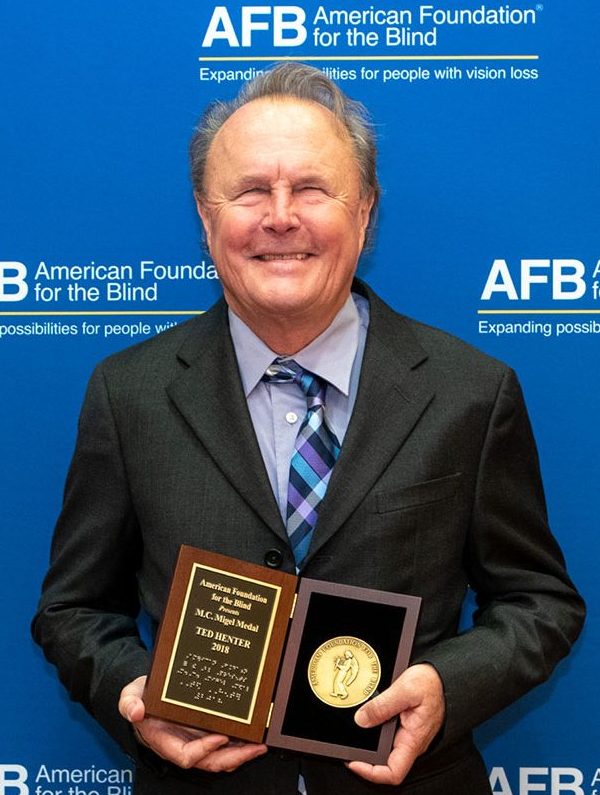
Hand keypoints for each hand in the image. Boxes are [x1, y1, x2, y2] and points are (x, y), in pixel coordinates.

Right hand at [119, 676, 267, 772]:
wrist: (147, 695)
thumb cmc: (140, 698)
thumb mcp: (130, 696)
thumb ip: (128, 703)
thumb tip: (135, 711)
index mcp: (164, 741)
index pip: (186, 755)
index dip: (203, 751)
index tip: (219, 737)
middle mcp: (183, 745)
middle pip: (210, 762)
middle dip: (233, 758)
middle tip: (254, 748)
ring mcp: (196, 740)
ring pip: (221, 756)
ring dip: (241, 753)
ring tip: (260, 744)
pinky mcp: (206, 731)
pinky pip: (225, 743)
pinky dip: (239, 742)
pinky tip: (254, 734)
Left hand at [347, 664, 444, 785]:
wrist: (441, 674)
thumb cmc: (431, 683)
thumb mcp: (405, 689)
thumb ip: (383, 705)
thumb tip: (361, 720)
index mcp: (413, 740)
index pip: (394, 772)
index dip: (371, 773)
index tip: (353, 761)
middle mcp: (410, 742)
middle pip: (385, 763)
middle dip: (364, 757)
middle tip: (347, 745)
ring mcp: (407, 734)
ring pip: (385, 748)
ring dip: (368, 743)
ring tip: (352, 732)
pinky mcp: (405, 724)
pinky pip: (387, 734)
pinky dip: (374, 729)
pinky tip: (365, 718)